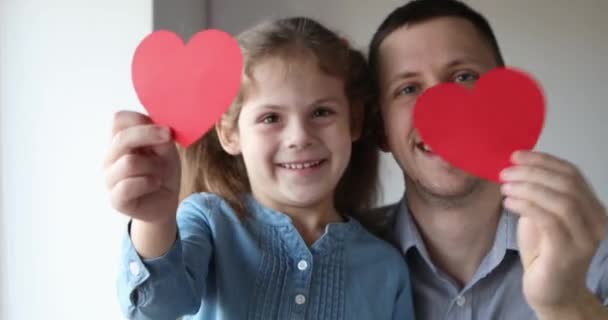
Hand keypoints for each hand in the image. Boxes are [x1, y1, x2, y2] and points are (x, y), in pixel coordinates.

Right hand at [104, 111, 180, 223]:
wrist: (166, 201)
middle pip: (122, 138)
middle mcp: (110, 158)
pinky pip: (128, 185)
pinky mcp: (115, 199)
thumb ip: (160, 136)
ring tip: (160, 174)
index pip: (118, 120)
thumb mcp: (166, 150)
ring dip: (153, 166)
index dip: (139, 120)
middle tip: (168, 139)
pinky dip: (148, 183)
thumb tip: (160, 127)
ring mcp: (110, 178)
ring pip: (129, 163)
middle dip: (149, 136)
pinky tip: (155, 184)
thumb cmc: (163, 172)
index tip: (162, 127)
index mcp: (120, 142)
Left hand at [500, 151, 606, 314]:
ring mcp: (585, 238)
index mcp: (592, 207)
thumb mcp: (541, 215)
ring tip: (504, 186)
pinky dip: (526, 205)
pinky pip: (549, 220)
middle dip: (532, 172)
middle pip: (567, 183)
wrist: (551, 292)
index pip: (572, 173)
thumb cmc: (544, 252)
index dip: (543, 160)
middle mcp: (596, 221)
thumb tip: (516, 166)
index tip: (516, 155)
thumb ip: (538, 194)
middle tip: (505, 171)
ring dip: (528, 187)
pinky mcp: (569, 252)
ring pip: (561, 200)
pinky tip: (508, 202)